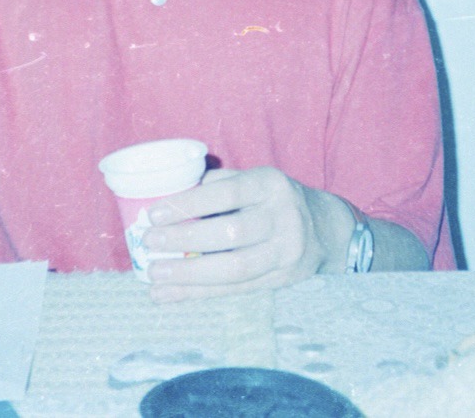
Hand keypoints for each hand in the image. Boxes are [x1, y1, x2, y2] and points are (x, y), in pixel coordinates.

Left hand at [140, 167, 343, 302]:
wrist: (325, 229)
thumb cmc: (271, 200)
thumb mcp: (253, 180)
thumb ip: (216, 185)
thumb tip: (167, 199)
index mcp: (270, 184)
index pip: (227, 193)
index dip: (189, 204)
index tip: (154, 213)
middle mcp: (283, 217)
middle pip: (231, 232)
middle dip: (185, 239)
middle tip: (149, 242)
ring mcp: (285, 252)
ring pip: (235, 268)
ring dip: (190, 274)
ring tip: (155, 275)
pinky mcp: (281, 280)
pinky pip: (236, 290)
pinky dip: (199, 293)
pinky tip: (169, 295)